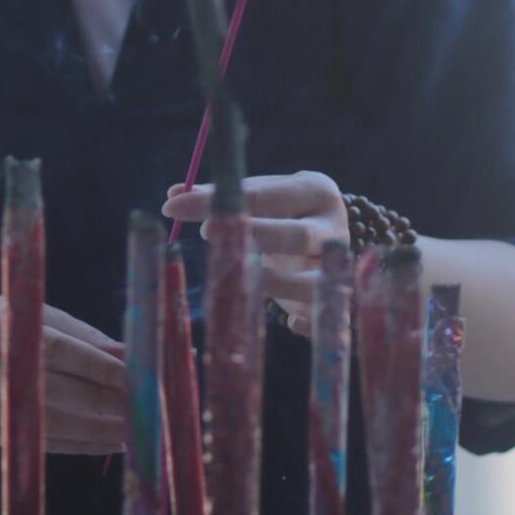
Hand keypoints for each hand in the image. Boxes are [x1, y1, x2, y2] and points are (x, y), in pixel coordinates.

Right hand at [0, 294, 126, 454]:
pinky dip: (85, 443)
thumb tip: (129, 354)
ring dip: (104, 429)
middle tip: (151, 405)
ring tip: (141, 427)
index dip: (101, 365)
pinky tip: (114, 440)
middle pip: (62, 393)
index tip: (139, 374)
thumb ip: (81, 336)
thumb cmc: (4, 325)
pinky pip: (48, 443)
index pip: (59, 351)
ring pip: (59, 425)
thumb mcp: (35, 315)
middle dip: (111, 400)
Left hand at [163, 171, 350, 337]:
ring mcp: (339, 267)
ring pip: (315, 279)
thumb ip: (223, 199)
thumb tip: (175, 195)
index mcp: (316, 191)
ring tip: (243, 283)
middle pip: (297, 235)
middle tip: (207, 235)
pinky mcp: (339, 301)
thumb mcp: (261, 200)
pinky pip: (325, 316)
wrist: (331, 241)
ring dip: (277, 284)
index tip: (176, 206)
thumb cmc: (284, 215)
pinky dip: (309, 323)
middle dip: (254, 236)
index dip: (222, 201)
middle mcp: (334, 228)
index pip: (265, 194)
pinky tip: (291, 323)